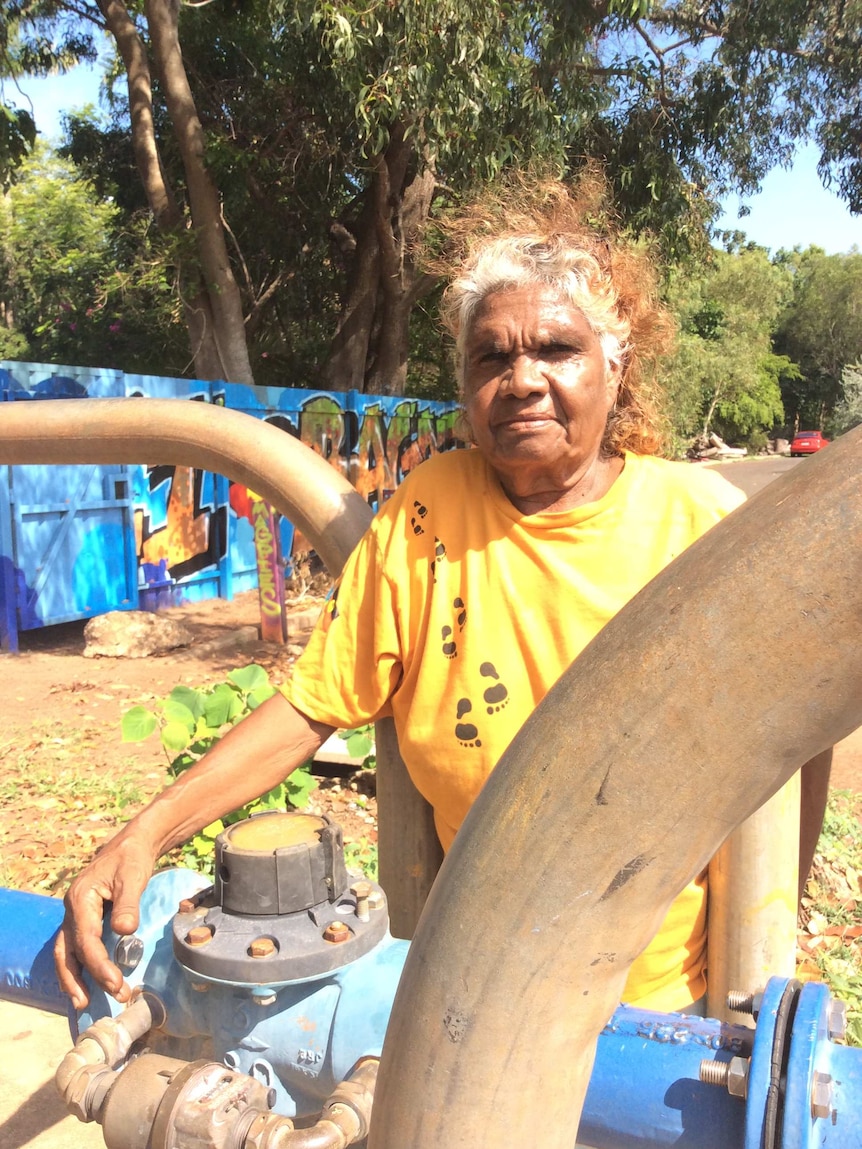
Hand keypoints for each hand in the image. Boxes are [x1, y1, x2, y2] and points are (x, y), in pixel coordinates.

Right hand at [54, 833, 155, 1009]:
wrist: (132, 845)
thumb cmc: (132, 858)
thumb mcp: (133, 876)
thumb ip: (128, 904)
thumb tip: (124, 931)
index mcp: (81, 898)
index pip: (85, 939)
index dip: (99, 964)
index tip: (115, 982)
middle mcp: (73, 909)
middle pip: (67, 952)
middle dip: (79, 980)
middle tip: (97, 1001)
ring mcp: (76, 915)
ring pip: (66, 953)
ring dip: (75, 979)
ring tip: (85, 1003)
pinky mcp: (85, 919)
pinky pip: (75, 948)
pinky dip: (79, 968)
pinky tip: (88, 984)